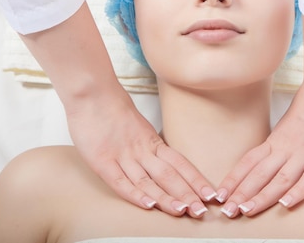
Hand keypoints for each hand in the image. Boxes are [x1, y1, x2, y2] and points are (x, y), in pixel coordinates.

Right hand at [66, 86, 216, 217]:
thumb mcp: (138, 128)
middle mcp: (141, 150)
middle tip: (202, 211)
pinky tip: (149, 205)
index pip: (180, 164)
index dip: (195, 180)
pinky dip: (135, 194)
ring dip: (166, 198)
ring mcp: (122, 156)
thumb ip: (149, 145)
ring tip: (183, 211)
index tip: (210, 194)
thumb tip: (163, 160)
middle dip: (187, 194)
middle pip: (169, 175)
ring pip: (149, 181)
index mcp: (152, 142)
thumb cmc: (112, 108)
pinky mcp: (102, 161)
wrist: (92, 92)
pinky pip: (120, 181)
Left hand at [216, 81, 303, 216]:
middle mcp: (286, 147)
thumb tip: (268, 158)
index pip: (249, 162)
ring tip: (247, 211)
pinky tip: (286, 204)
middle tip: (228, 211)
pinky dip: (298, 192)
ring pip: (280, 178)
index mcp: (275, 140)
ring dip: (263, 196)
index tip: (220, 195)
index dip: (234, 180)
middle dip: (242, 194)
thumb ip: (280, 142)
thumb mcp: (289, 125)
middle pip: (260, 174)